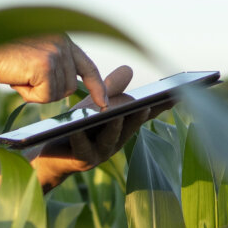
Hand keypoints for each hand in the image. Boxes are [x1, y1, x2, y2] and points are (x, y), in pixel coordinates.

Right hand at [0, 34, 106, 106]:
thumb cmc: (0, 57)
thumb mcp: (33, 56)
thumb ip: (53, 66)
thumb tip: (68, 88)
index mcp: (61, 38)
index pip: (87, 66)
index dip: (97, 86)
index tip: (104, 102)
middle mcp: (62, 42)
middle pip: (69, 86)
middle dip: (47, 90)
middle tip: (24, 78)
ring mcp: (55, 53)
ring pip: (58, 93)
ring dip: (37, 93)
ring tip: (19, 76)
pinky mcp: (46, 65)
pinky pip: (46, 96)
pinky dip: (30, 95)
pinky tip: (17, 80)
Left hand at [28, 65, 171, 186]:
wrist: (50, 154)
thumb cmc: (75, 126)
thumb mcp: (92, 104)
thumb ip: (111, 88)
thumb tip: (129, 68)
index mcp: (123, 127)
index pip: (145, 114)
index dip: (160, 105)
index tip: (177, 94)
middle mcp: (117, 141)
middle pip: (131, 126)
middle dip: (139, 115)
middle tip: (147, 104)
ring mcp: (101, 153)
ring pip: (111, 139)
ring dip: (115, 127)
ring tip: (116, 114)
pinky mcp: (82, 160)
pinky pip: (82, 147)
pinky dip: (80, 137)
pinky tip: (77, 127)